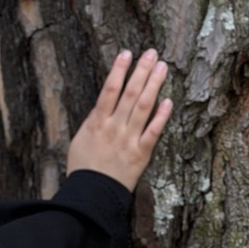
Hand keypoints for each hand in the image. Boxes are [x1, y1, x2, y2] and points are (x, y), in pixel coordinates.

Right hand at [66, 49, 172, 191]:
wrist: (92, 194)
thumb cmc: (83, 169)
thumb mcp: (80, 141)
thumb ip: (92, 123)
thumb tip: (101, 108)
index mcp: (96, 122)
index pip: (109, 90)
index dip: (119, 70)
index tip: (127, 53)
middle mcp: (114, 127)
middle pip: (130, 93)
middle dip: (141, 71)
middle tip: (151, 53)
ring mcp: (129, 139)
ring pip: (143, 107)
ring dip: (153, 85)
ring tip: (162, 67)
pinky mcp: (141, 153)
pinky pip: (153, 132)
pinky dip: (161, 116)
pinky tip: (169, 101)